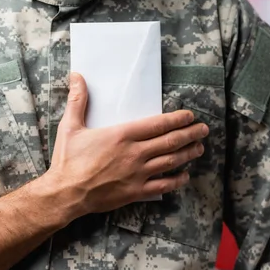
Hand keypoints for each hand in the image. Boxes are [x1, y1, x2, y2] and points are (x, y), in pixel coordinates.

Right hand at [47, 72, 208, 217]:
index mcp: (121, 135)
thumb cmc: (68, 160)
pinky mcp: (135, 192)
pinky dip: (177, 180)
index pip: (157, 124)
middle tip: (203, 129)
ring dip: (188, 154)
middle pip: (170, 141)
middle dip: (189, 134)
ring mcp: (137, 174)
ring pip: (170, 162)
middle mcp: (134, 153)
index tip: (188, 115)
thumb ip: (77, 100)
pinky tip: (185, 175)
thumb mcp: (70, 126)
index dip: (176, 119)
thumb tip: (77, 76)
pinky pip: (163, 185)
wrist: (66, 193)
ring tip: (199, 147)